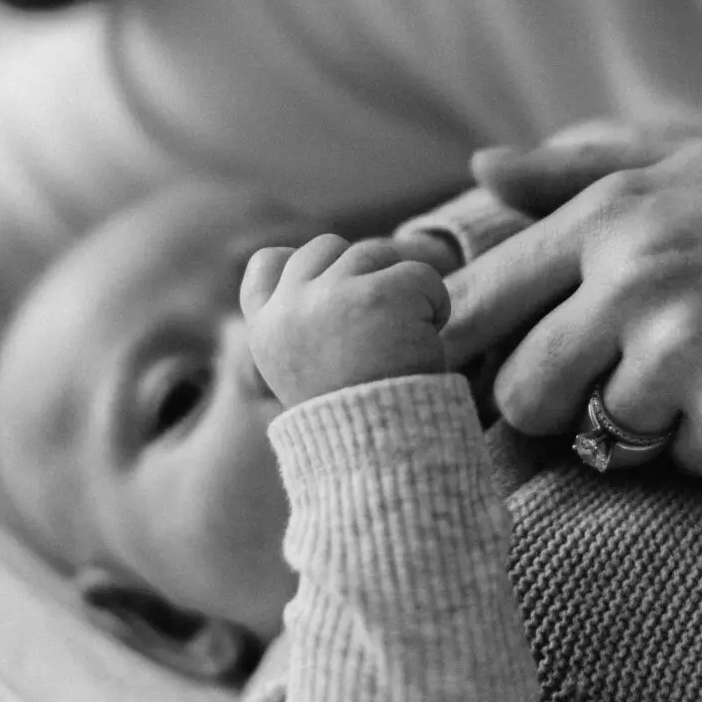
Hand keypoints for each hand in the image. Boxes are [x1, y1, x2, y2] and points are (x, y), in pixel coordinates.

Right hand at [241, 236, 449, 408]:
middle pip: (329, 247)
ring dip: (400, 290)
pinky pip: (421, 273)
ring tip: (402, 340)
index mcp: (264, 329)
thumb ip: (302, 322)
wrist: (381, 454)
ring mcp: (331, 295)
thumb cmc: (354, 417)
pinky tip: (426, 339)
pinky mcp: (380, 294)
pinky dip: (436, 304)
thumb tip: (324, 269)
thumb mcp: (302, 370)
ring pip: (376, 254)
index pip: (268, 262)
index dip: (305, 264)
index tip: (330, 289)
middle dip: (362, 273)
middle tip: (380, 325)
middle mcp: (289, 306)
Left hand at [444, 131, 701, 478]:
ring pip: (603, 436)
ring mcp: (685, 344)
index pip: (476, 303)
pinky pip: (693, 465)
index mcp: (609, 213)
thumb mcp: (694, 159)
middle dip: (559, 408)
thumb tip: (481, 172)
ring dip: (655, 427)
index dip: (467, 352)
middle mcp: (632, 274)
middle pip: (521, 391)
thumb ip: (579, 170)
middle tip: (622, 388)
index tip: (488, 373)